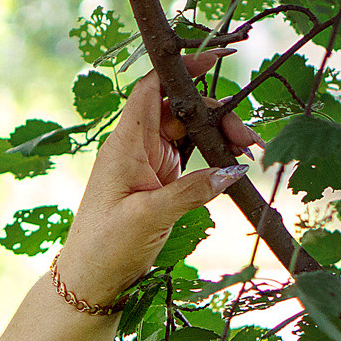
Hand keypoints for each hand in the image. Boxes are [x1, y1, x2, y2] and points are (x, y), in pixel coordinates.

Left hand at [59, 48, 265, 304]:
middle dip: (217, 115)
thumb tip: (231, 170)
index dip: (180, 69)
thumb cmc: (106, 246)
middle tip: (248, 141)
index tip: (214, 60)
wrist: (91, 279)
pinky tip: (235, 165)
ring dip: (220, 136)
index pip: (151, 89)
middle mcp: (136, 147)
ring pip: (191, 132)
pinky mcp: (160, 182)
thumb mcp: (147, 217)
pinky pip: (192, 157)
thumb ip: (190, 191)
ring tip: (250, 151)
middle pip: (182, 110)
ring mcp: (149, 163)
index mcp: (124, 144)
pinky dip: (214, 157)